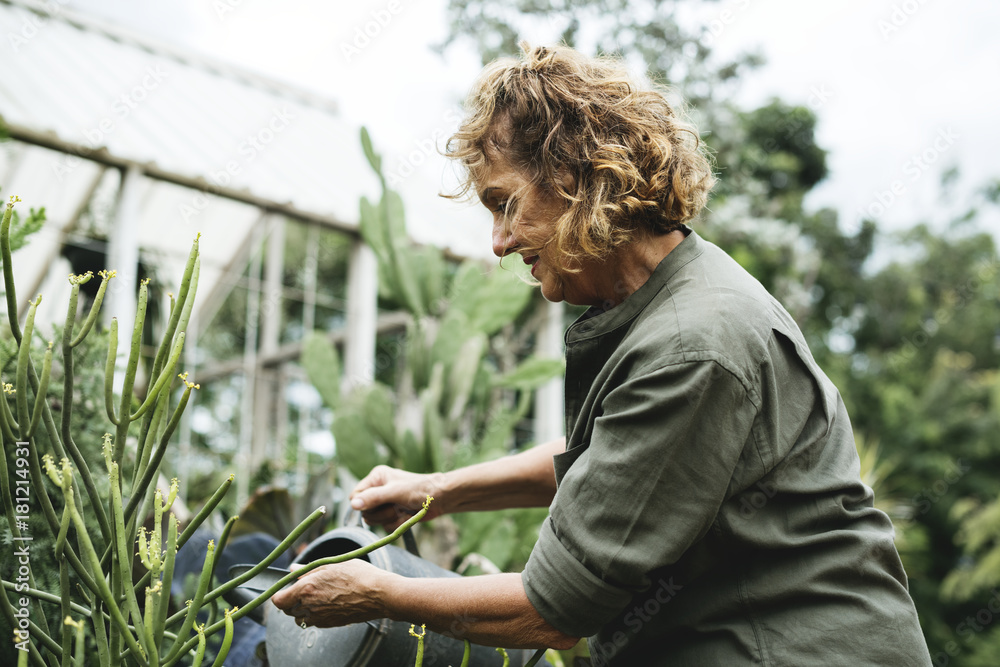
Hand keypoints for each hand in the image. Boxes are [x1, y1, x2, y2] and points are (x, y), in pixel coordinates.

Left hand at [270, 560, 388, 627]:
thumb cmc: (358, 575)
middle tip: (303, 588)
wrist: (378, 594)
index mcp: (306, 589)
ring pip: (299, 618)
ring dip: (301, 609)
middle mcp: (309, 606)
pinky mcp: (329, 624)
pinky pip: (314, 622)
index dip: (279, 594)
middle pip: (287, 610)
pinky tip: (327, 602)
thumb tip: (292, 570)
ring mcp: (319, 618)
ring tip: (316, 596)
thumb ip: (308, 570)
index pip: (278, 600)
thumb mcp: (332, 565)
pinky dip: (314, 614)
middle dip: (290, 600)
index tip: (286, 587)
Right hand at [350, 465, 446, 530]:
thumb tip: (353, 505)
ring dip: (389, 519)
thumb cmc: (419, 489)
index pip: (355, 495)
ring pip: (374, 520)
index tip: (374, 506)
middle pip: (364, 511)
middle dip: (380, 513)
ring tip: (402, 510)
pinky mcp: (393, 515)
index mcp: (376, 478)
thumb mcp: (394, 492)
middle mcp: (378, 490)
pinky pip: (385, 526)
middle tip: (394, 507)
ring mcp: (386, 503)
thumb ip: (373, 498)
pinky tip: (406, 517)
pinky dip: (396, 524)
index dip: (362, 504)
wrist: (441, 499)